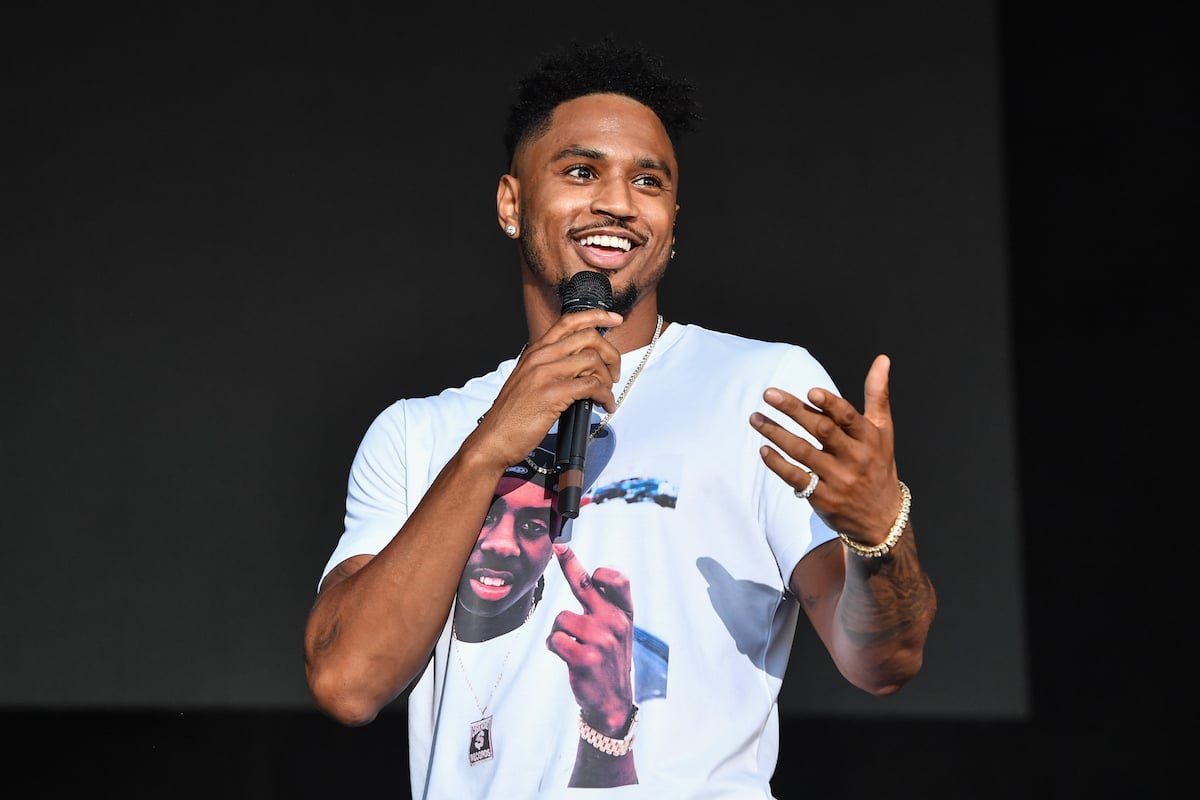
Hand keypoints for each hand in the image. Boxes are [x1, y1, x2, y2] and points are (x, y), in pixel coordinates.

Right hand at [471, 309, 622, 469]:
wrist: (494, 438)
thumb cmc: (511, 415)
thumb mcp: (527, 380)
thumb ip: (550, 367)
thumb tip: (582, 366)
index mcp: (535, 352)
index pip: (569, 321)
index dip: (596, 316)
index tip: (614, 319)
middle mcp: (540, 357)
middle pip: (588, 337)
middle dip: (610, 353)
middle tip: (614, 372)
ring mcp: (545, 374)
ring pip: (593, 361)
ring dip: (608, 379)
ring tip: (607, 394)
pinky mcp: (552, 394)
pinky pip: (592, 386)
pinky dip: (605, 396)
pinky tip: (605, 405)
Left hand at [546, 543, 634, 734]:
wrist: (612, 702)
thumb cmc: (610, 659)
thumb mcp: (619, 630)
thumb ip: (607, 604)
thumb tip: (590, 575)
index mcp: (625, 614)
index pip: (618, 581)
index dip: (602, 569)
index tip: (586, 558)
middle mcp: (615, 623)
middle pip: (585, 586)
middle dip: (569, 563)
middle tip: (557, 545)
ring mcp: (600, 641)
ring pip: (561, 619)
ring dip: (559, 632)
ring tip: (572, 645)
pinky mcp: (584, 658)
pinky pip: (555, 640)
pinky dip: (553, 646)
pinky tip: (565, 655)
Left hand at [750, 354, 902, 544]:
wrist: (882, 518)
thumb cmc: (879, 464)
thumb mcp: (883, 430)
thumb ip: (877, 394)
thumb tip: (882, 359)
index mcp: (869, 438)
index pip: (849, 417)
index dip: (830, 404)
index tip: (810, 391)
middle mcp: (855, 458)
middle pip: (821, 430)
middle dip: (794, 410)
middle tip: (769, 394)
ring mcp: (838, 479)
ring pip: (803, 452)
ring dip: (776, 433)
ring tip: (755, 418)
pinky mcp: (823, 498)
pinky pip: (796, 478)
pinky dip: (778, 464)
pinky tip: (763, 449)